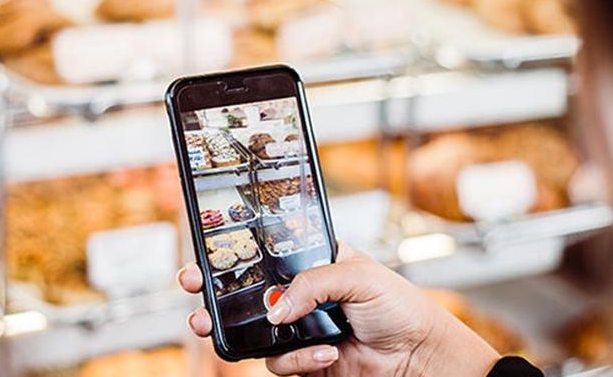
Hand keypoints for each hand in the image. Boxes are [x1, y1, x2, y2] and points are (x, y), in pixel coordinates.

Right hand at [178, 244, 498, 375]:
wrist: (418, 356)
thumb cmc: (399, 306)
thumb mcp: (359, 275)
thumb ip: (311, 283)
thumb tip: (275, 309)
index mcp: (315, 263)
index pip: (269, 254)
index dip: (238, 252)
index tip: (209, 250)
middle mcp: (302, 295)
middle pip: (248, 293)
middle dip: (215, 293)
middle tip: (194, 290)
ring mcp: (300, 329)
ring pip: (255, 331)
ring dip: (244, 331)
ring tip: (239, 327)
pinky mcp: (304, 361)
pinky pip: (280, 361)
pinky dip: (299, 360)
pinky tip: (327, 354)